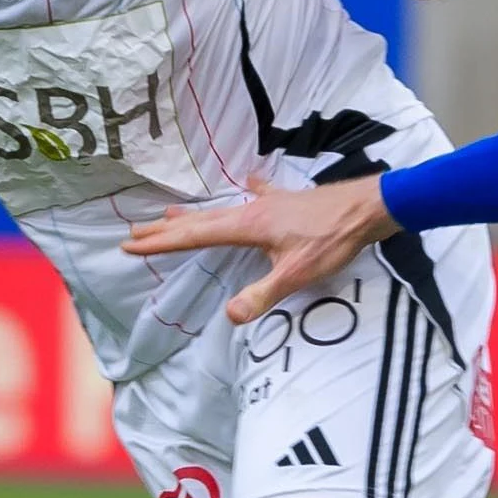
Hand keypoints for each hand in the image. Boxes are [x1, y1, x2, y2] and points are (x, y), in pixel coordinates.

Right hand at [123, 175, 398, 323]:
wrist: (367, 208)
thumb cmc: (333, 240)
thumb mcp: (297, 274)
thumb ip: (263, 295)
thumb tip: (230, 318)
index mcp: (248, 226)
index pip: (195, 236)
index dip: (162, 243)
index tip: (131, 245)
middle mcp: (252, 211)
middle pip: (201, 221)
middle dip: (167, 230)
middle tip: (134, 233)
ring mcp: (270, 203)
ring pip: (222, 209)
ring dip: (195, 214)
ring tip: (170, 213)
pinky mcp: (288, 202)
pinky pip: (259, 195)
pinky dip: (247, 191)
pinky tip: (247, 179)